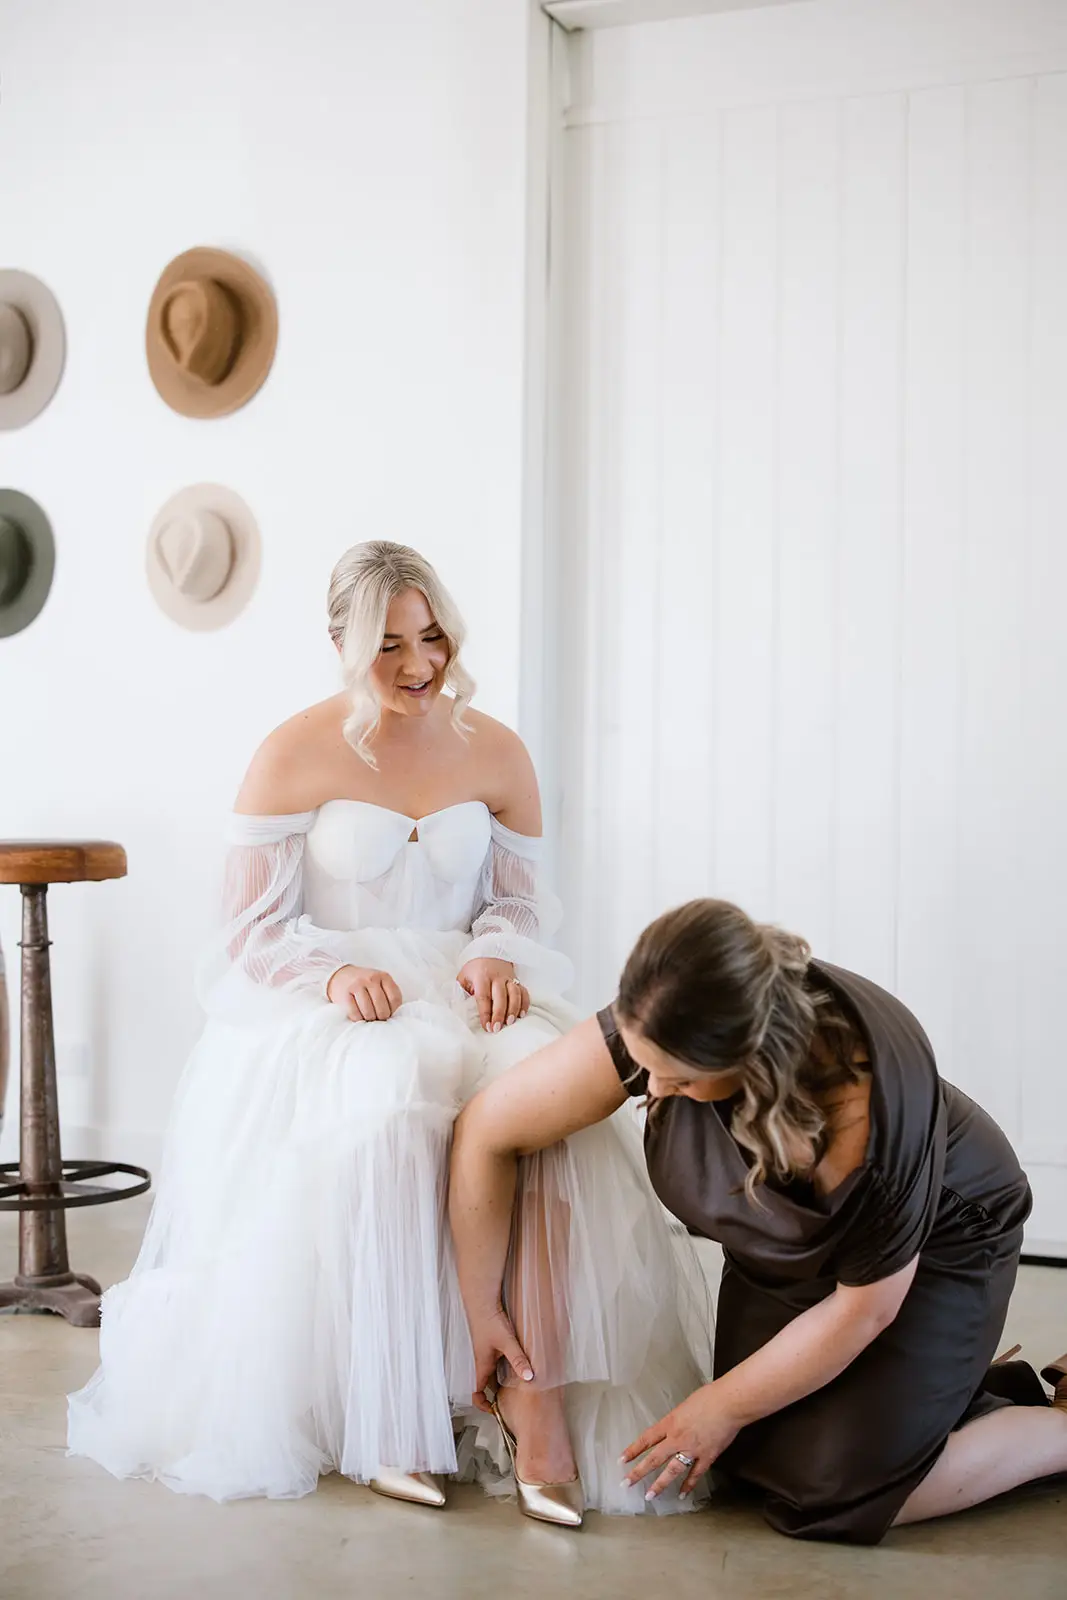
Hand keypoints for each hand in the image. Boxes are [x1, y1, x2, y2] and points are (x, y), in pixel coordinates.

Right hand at [327, 964, 402, 1021]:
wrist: (341, 976)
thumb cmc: (365, 984)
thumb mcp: (380, 982)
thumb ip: (389, 994)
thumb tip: (394, 1015)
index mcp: (384, 976)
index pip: (395, 999)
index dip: (393, 1010)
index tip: (389, 1013)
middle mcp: (371, 979)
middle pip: (382, 1008)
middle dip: (381, 1017)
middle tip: (378, 1018)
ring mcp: (357, 986)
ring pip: (369, 1013)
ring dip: (370, 1019)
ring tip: (369, 1017)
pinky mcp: (345, 995)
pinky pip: (355, 1014)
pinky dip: (358, 1019)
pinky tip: (359, 1016)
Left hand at [457, 958, 528, 1032]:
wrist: (488, 952)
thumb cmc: (474, 969)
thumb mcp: (463, 976)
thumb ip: (461, 991)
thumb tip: (457, 1008)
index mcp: (481, 976)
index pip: (484, 996)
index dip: (485, 1012)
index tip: (486, 1026)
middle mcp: (497, 977)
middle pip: (500, 996)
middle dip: (499, 1013)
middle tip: (497, 1028)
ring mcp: (508, 978)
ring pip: (514, 993)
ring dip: (513, 1008)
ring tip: (510, 1022)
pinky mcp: (516, 980)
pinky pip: (523, 991)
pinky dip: (524, 1003)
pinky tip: (522, 1014)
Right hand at [468, 1304, 534, 1411]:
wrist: (483, 1302)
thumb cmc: (489, 1322)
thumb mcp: (507, 1343)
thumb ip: (518, 1360)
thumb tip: (529, 1377)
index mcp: (482, 1366)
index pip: (476, 1393)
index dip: (483, 1405)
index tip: (495, 1410)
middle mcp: (482, 1362)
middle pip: (487, 1385)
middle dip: (497, 1395)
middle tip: (512, 1400)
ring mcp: (487, 1353)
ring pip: (493, 1373)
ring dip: (503, 1380)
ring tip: (519, 1383)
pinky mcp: (492, 1344)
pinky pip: (498, 1362)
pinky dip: (506, 1367)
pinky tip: (519, 1362)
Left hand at [621, 1383, 740, 1499]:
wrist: (728, 1403)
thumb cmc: (709, 1397)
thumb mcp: (685, 1405)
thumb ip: (677, 1419)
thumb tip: (675, 1427)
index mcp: (670, 1423)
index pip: (646, 1439)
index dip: (633, 1450)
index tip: (622, 1460)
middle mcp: (677, 1439)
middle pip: (654, 1458)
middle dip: (638, 1472)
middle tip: (626, 1483)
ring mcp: (692, 1450)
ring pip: (671, 1471)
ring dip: (660, 1484)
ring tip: (650, 1495)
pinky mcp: (707, 1457)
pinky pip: (695, 1474)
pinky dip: (689, 1485)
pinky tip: (682, 1494)